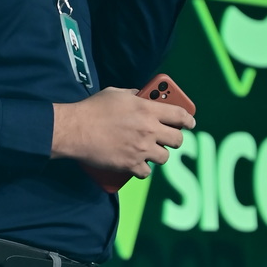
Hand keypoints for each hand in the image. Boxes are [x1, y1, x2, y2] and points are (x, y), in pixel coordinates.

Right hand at [51, 86, 195, 176]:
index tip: (190, 123)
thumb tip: (142, 97)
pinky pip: (147, 172)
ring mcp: (141, 149)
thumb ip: (134, 95)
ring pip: (165, 158)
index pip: (180, 116)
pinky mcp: (130, 164)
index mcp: (148, 109)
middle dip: (175, 140)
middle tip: (169, 139)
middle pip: (178, 140)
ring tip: (150, 151)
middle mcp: (149, 130)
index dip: (189, 120)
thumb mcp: (116, 94)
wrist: (75, 130)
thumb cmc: (93, 109)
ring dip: (159, 155)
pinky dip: (143, 169)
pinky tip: (138, 165)